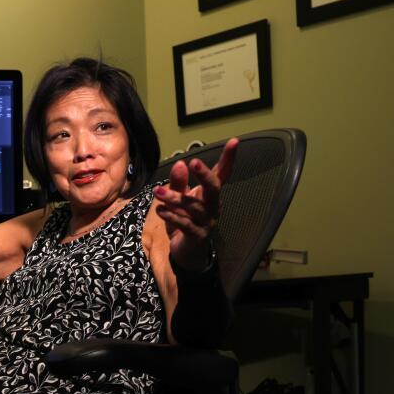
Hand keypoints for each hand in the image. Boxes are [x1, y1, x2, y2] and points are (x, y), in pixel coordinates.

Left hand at [154, 137, 237, 270]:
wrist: (185, 252)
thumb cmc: (183, 221)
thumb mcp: (177, 200)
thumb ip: (178, 183)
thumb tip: (180, 163)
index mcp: (209, 195)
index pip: (221, 174)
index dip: (228, 158)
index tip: (235, 141)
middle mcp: (212, 206)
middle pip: (213, 188)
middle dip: (204, 174)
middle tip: (192, 161)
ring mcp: (207, 222)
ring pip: (194, 207)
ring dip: (175, 198)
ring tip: (158, 192)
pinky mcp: (197, 236)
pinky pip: (186, 225)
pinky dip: (173, 217)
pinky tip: (160, 210)